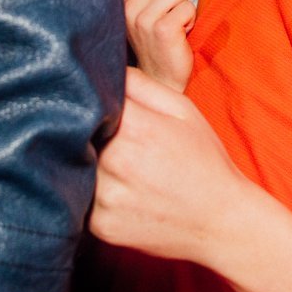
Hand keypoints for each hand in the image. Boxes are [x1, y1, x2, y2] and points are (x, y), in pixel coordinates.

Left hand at [90, 67, 252, 266]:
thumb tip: (99, 66)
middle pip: (72, 134)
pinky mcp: (100, 226)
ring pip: (71, 167)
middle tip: (96, 130)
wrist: (220, 221)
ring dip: (77, 159)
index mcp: (136, 128)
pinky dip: (84, 189)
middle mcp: (116, 164)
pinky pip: (77, 199)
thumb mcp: (181, 109)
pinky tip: (111, 186)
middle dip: (79, 128)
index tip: (88, 101)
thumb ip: (140, 84)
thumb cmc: (203, 159)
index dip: (84, 99)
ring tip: (103, 158)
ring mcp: (106, 199)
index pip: (86, 101)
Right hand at [121, 0, 194, 91]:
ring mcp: (143, 20)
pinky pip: (187, 7)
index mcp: (119, 2)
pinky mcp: (163, 30)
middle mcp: (128, 9)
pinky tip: (180, 33)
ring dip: (182, 6)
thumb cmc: (155, 43)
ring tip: (173, 23)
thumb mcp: (139, 11)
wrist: (161, 79)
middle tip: (166, 14)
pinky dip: (190, 19)